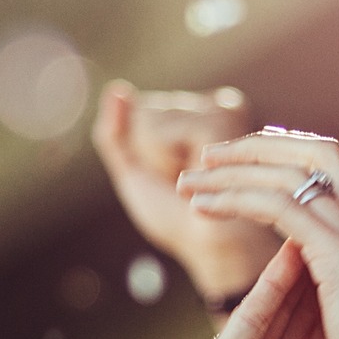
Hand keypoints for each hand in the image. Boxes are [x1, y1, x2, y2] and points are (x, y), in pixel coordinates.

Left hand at [95, 82, 280, 303]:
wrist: (213, 249)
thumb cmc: (180, 216)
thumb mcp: (135, 173)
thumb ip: (116, 134)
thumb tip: (116, 89)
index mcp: (200, 112)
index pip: (138, 109)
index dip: (141, 151)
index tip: (173, 177)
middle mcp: (215, 104)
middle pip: (141, 110)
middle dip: (148, 154)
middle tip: (183, 182)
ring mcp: (221, 109)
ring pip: (147, 120)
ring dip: (158, 161)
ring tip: (193, 181)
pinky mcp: (222, 120)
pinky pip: (159, 132)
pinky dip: (166, 164)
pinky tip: (196, 179)